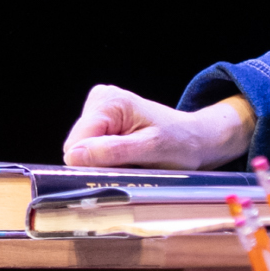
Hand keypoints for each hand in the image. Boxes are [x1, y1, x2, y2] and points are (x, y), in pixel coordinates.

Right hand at [62, 84, 254, 170]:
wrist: (196, 138)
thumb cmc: (181, 144)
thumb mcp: (151, 150)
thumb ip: (112, 151)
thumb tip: (73, 156)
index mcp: (109, 102)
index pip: (76, 143)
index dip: (93, 164)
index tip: (120, 171)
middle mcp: (99, 99)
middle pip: (77, 146)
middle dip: (99, 162)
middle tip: (130, 165)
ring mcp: (98, 109)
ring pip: (82, 150)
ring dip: (104, 161)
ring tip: (132, 158)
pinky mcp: (101, 120)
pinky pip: (89, 148)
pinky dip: (107, 158)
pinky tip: (127, 154)